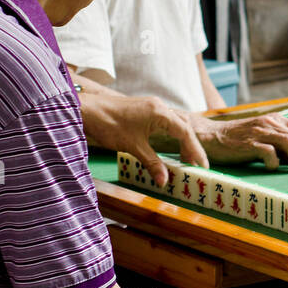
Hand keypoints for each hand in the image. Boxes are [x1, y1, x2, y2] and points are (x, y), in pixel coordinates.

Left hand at [81, 92, 206, 186]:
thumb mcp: (133, 147)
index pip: (185, 132)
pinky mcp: (144, 109)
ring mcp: (151, 106)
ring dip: (183, 139)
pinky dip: (172, 134)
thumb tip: (165, 181)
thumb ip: (152, 163)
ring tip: (185, 158)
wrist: (86, 110)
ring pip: (175, 122)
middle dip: (191, 146)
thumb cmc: (109, 125)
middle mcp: (159, 106)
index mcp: (160, 113)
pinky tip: (170, 144)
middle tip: (196, 165)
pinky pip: (166, 121)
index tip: (201, 166)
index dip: (195, 150)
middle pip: (184, 126)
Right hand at [193, 113, 287, 170]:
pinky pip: (268, 152)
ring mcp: (259, 132)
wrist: (209, 137)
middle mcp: (270, 123)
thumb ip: (280, 145)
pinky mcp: (248, 143)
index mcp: (276, 120)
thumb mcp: (263, 137)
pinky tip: (273, 168)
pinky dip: (275, 162)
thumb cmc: (238, 140)